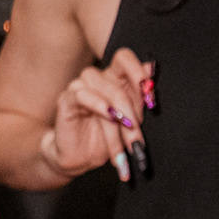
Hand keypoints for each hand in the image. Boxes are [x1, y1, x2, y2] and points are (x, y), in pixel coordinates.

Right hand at [43, 45, 152, 181]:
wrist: (83, 159)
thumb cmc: (108, 139)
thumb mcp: (131, 120)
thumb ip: (140, 96)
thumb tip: (151, 66)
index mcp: (113, 78)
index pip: (124, 58)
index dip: (139, 73)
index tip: (151, 101)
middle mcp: (96, 79)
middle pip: (117, 80)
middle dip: (132, 111)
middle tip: (137, 136)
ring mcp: (79, 87)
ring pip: (104, 90)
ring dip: (118, 119)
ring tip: (125, 142)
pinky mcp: (66, 100)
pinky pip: (82, 95)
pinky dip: (99, 106)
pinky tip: (110, 118)